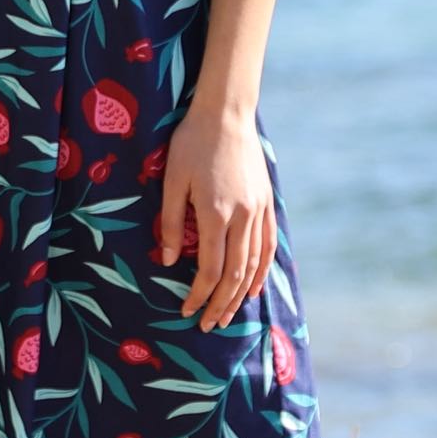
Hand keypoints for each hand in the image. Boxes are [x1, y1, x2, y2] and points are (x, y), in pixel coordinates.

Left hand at [159, 102, 276, 330]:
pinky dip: (262, 269)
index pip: (209, 269)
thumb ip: (170, 223)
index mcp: (215, 214)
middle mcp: (242, 217)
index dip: (199, 295)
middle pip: (234, 274)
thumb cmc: (191, 143)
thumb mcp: (172, 180)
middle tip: (208, 325)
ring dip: (241, 292)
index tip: (186, 311)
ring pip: (254, 263)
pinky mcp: (267, 201)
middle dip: (221, 303)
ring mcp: (258, 210)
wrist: (226, 113)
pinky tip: (254, 284)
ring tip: (229, 313)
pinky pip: (268, 244)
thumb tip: (168, 262)